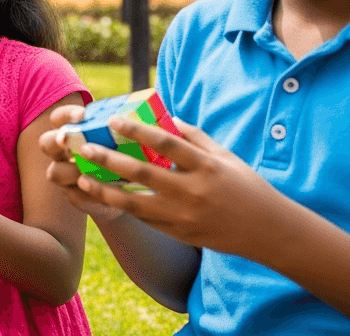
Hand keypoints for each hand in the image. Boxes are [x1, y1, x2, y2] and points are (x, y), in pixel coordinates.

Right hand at [37, 104, 126, 221]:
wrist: (127, 187)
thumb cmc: (127, 153)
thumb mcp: (127, 139)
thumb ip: (129, 130)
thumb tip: (155, 116)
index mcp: (72, 130)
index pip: (60, 117)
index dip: (68, 116)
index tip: (83, 116)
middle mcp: (61, 151)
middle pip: (46, 142)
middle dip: (57, 140)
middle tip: (68, 141)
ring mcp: (64, 174)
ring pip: (55, 172)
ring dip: (73, 172)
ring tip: (96, 172)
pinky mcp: (73, 195)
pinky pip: (75, 195)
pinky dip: (93, 194)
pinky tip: (112, 192)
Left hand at [68, 116, 292, 256]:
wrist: (269, 231)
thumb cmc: (246, 187)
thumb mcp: (225, 157)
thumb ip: (195, 137)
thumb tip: (166, 116)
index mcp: (206, 166)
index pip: (166, 143)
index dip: (137, 130)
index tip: (113, 119)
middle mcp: (193, 191)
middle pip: (142, 172)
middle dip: (108, 159)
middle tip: (82, 147)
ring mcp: (184, 215)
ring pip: (134, 202)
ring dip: (104, 189)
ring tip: (80, 177)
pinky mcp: (178, 233)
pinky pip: (143, 218)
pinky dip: (121, 206)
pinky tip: (102, 196)